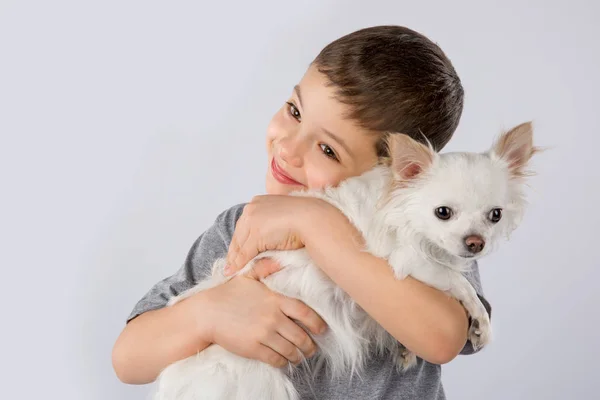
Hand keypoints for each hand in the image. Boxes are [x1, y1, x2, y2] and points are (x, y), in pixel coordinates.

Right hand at [199, 258, 326, 366]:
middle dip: (310, 345)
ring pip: (290, 350)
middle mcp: (273, 317)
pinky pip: (276, 359)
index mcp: (274, 299)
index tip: (322, 329)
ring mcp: (264, 334)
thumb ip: (265, 268)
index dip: (317, 323)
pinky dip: (283, 362)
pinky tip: (284, 361)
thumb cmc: (226, 295)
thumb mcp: (247, 277)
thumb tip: (279, 259)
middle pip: (301, 335)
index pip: (304, 312)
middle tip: (312, 348)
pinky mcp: (254, 348)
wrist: (206, 314)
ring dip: (298, 356)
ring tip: (300, 357)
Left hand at [224, 195, 325, 274]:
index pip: (244, 224)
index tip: (236, 251)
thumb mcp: (283, 218)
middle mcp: (252, 208)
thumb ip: (271, 224)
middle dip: (234, 251)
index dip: (240, 240)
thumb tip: (268, 237)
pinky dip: (239, 264)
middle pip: (239, 234)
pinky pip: (245, 253)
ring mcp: (253, 220)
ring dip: (235, 259)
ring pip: (240, 244)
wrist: (313, 219)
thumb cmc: (305, 218)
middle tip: (230, 264)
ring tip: (232, 270)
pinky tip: (236, 271)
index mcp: (259, 201)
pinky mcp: (256, 235)